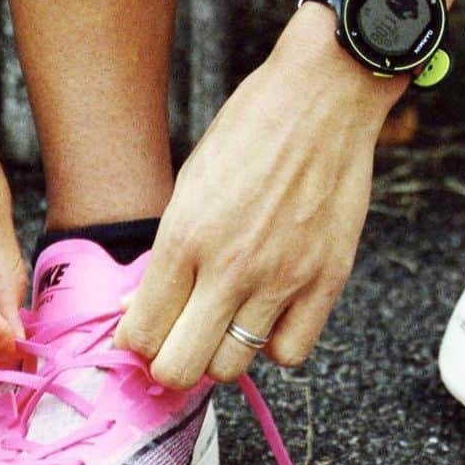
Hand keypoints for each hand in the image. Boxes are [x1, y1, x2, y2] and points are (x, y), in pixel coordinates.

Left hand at [115, 5, 402, 387]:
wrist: (324, 97)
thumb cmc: (253, 127)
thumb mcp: (192, 180)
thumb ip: (169, 250)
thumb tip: (141, 305)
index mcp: (184, 235)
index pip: (140, 334)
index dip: (136, 342)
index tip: (146, 332)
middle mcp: (231, 265)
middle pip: (180, 368)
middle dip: (170, 363)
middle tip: (180, 339)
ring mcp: (283, 276)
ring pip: (233, 367)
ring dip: (222, 351)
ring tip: (227, 321)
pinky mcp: (327, 279)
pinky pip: (291, 352)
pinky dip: (275, 343)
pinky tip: (271, 312)